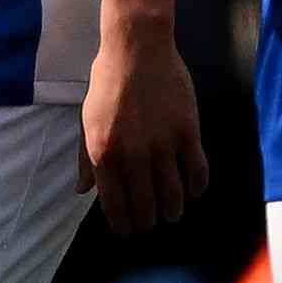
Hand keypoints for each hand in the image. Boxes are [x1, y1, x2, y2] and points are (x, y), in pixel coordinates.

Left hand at [83, 16, 207, 234]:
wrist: (137, 51)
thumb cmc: (107, 85)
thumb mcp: (87, 122)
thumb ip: (86, 160)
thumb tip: (84, 191)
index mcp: (103, 152)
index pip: (114, 201)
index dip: (122, 221)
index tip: (127, 231)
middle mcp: (133, 153)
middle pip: (145, 201)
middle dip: (147, 220)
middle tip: (151, 226)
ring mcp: (163, 143)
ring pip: (172, 191)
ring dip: (172, 209)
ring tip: (173, 215)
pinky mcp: (188, 131)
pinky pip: (197, 168)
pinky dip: (197, 185)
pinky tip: (194, 192)